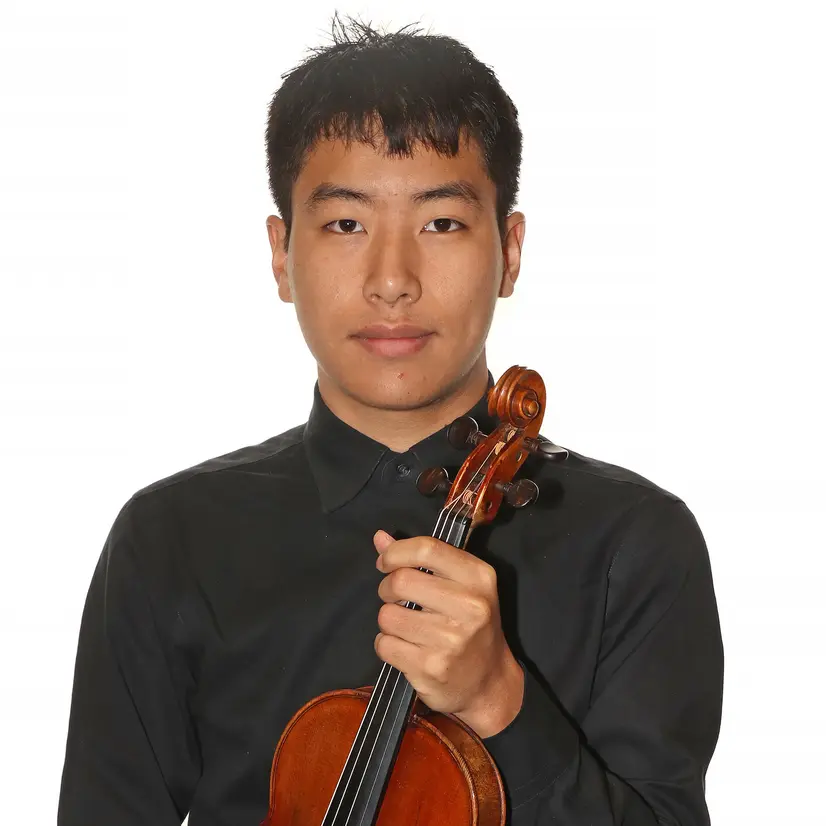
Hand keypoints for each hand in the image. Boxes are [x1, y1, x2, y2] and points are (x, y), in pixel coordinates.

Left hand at [373, 529, 523, 737]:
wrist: (489, 683)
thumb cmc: (472, 625)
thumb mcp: (461, 585)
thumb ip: (422, 559)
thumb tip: (379, 538)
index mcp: (478, 577)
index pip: (427, 549)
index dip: (396, 552)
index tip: (385, 562)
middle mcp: (469, 606)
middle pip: (400, 581)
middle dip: (387, 588)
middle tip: (396, 598)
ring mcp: (450, 640)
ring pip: (387, 615)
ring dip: (389, 620)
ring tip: (407, 627)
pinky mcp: (431, 668)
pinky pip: (384, 644)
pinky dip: (387, 645)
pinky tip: (407, 648)